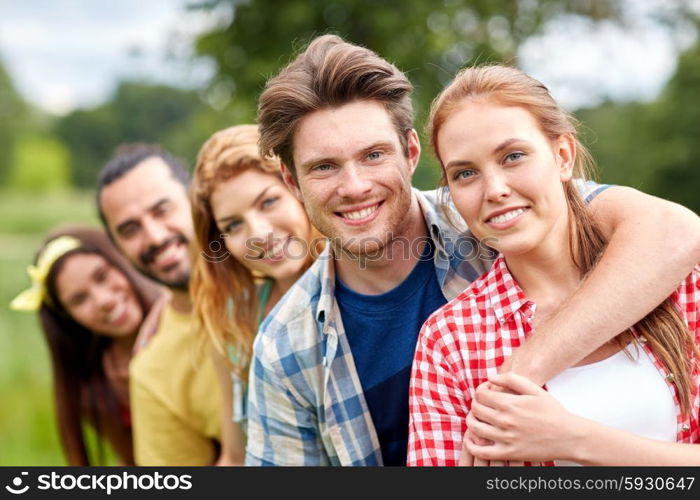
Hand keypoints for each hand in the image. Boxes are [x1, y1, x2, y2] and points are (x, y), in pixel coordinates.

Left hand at [464, 372, 579, 461]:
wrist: (569, 437)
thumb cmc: (553, 412)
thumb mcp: (534, 389)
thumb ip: (511, 379)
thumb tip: (490, 377)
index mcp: (510, 404)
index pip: (480, 394)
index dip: (480, 391)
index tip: (487, 392)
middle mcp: (505, 421)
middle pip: (475, 409)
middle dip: (476, 404)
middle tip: (484, 405)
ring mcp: (505, 438)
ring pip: (474, 427)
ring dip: (472, 420)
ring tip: (479, 418)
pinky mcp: (508, 453)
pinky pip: (481, 451)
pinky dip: (472, 444)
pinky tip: (473, 438)